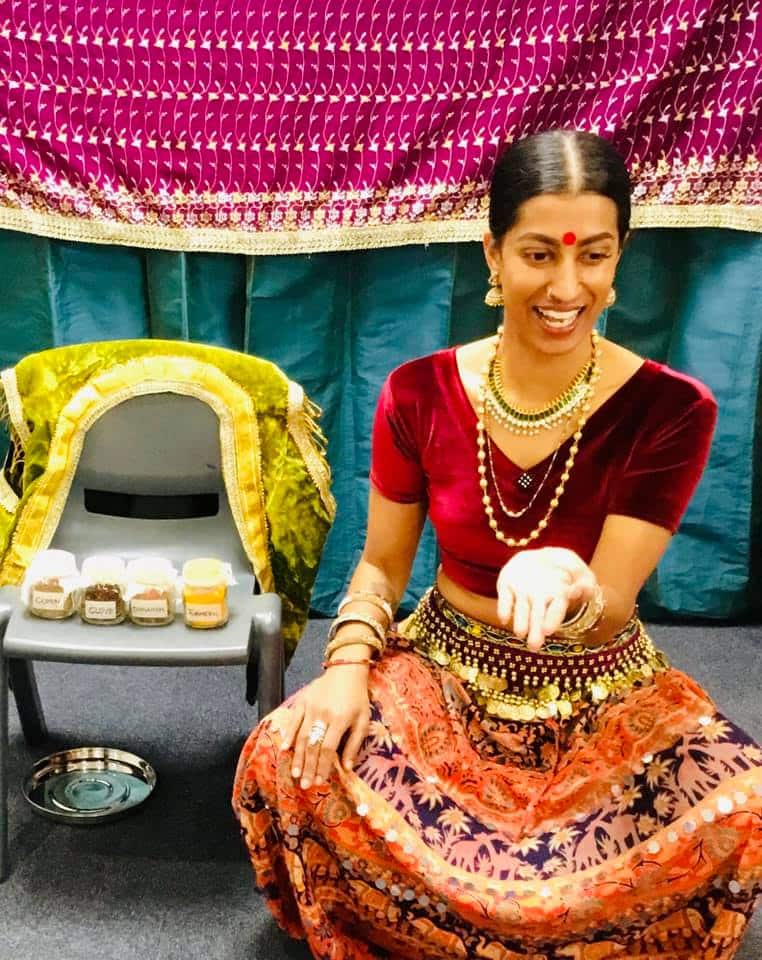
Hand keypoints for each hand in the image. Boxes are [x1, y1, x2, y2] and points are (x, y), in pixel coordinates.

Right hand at [278, 665, 370, 789]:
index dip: (323, 766)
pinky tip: (285, 749)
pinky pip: (293, 720)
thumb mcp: (363, 719)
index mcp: (340, 719)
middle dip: (308, 767)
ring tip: (294, 774)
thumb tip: (347, 768)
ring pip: (301, 736)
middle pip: (313, 745)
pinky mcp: (302, 700)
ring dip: (297, 757)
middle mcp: (323, 714)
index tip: (319, 781)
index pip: (328, 748)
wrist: (346, 670)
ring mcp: (310, 707)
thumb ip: (355, 743)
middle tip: (304, 785)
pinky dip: (288, 735)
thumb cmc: (357, 697)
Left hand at [496, 548, 597, 650]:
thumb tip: (578, 590)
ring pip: (521, 610)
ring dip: (520, 622)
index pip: (556, 610)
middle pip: (538, 617)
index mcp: (558, 596)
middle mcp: (539, 599)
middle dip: (536, 631)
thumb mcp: (578, 570)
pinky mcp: (507, 585)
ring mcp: (523, 592)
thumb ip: (583, 582)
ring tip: (520, 633)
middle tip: (534, 646)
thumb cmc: (564, 567)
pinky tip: (503, 618)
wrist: (540, 557)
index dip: (552, 620)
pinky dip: (503, 608)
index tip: (548, 630)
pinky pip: (504, 597)